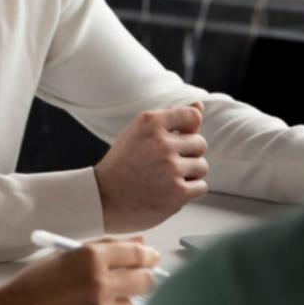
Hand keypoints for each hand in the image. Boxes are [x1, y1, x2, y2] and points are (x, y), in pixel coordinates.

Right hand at [0, 239, 159, 304]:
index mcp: (90, 257)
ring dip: (118, 303)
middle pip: (145, 281)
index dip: (147, 256)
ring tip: (89, 302)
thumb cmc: (35, 284)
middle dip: (144, 279)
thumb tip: (141, 244)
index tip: (151, 258)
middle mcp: (100, 284)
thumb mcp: (67, 255)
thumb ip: (105, 246)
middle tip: (136, 280)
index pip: (136, 255)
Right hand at [94, 103, 208, 232]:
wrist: (102, 199)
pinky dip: (189, 191)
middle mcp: (161, 143)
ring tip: (166, 178)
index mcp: (150, 122)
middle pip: (200, 143)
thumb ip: (171, 117)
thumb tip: (199, 105)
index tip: (178, 139)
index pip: (192, 116)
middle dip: (188, 154)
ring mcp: (170, 168)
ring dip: (189, 173)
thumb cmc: (122, 164)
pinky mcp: (177, 193)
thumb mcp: (139, 132)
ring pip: (202, 166)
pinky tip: (169, 191)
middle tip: (166, 164)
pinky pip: (201, 187)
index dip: (189, 129)